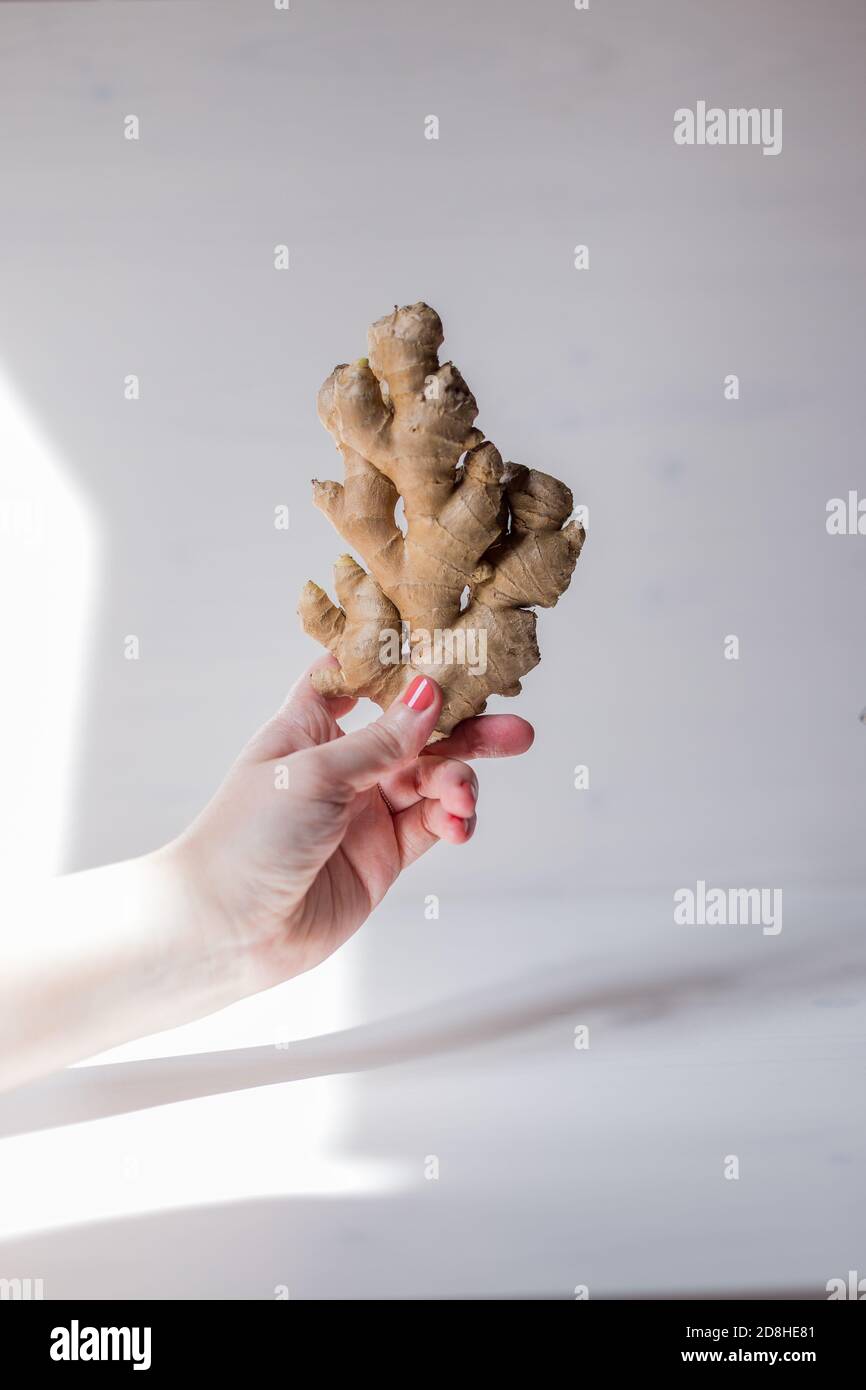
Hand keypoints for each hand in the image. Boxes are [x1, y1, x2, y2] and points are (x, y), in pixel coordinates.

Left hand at [170, 658, 533, 999]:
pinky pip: (432, 825)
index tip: (447, 652)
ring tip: (463, 798)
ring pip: (431, 778)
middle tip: (513, 729)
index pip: (358, 676)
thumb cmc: (247, 838)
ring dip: (458, 781)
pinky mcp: (383, 855)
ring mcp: (364, 809)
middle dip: (464, 728)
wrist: (228, 932)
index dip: (398, 663)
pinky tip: (458, 824)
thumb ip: (381, 739)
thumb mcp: (314, 772)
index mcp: (309, 725)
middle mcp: (341, 762)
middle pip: (414, 731)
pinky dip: (453, 820)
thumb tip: (430, 693)